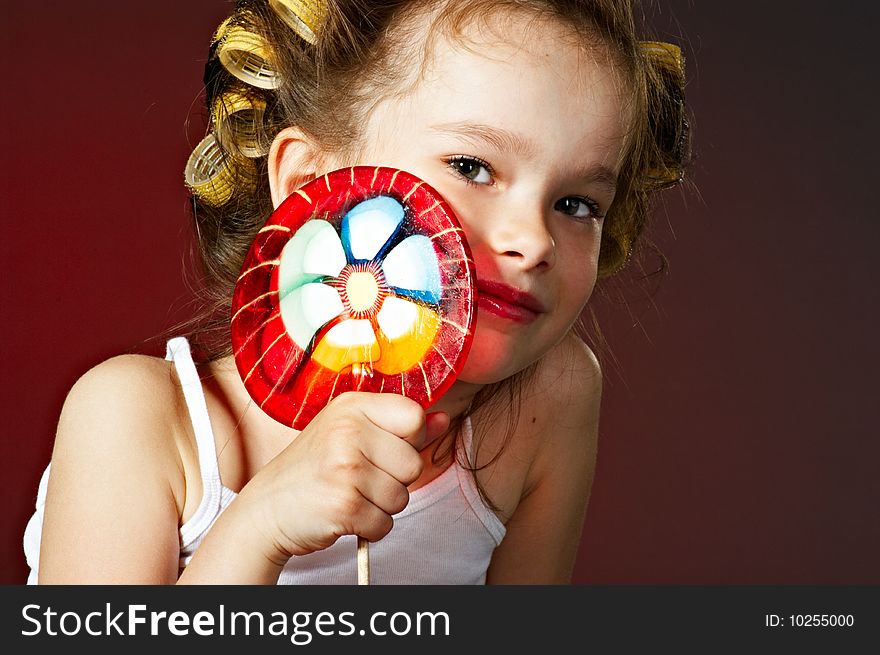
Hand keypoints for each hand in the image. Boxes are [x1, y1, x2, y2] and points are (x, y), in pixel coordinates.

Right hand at [238, 392, 449, 563]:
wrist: (266, 509)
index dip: (407, 441)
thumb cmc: (314, 468)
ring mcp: (346, 468)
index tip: (380, 449)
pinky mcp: (344, 505)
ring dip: (381, 506)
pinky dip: (369, 527)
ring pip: (403, 497)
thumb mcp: (352, 434)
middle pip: (414, 463)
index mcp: (352, 406)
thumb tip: (445, 419)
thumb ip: (401, 428)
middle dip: (394, 480)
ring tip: (350, 495)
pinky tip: (344, 514)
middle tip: (358, 478)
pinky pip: (386, 524)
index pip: (415, 417)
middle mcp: (348, 431)